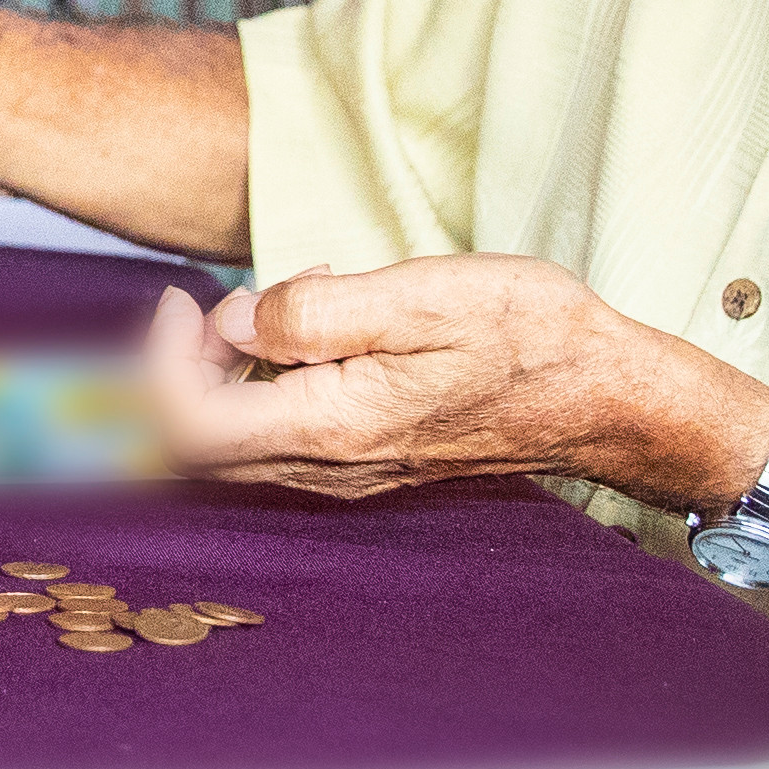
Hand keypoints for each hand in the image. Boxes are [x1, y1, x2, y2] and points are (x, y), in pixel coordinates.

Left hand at [142, 253, 768, 500]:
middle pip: (197, 442)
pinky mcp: (366, 463)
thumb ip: (316, 313)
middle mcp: (330, 466)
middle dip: (186, 363)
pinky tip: (328, 326)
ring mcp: (348, 473)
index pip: (187, 423)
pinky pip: (282, 433)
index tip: (186, 298)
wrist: (608, 397)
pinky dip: (274, 380)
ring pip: (238, 439)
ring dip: (234, 367)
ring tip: (300, 298)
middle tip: (232, 295)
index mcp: (333, 426)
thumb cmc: (530, 336)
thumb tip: (234, 322)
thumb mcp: (423, 296)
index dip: (159, 361)